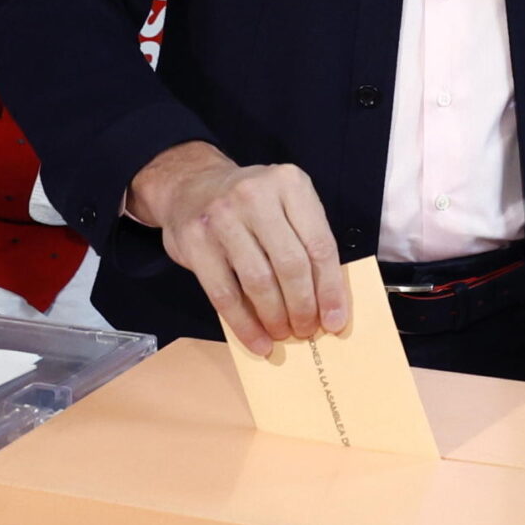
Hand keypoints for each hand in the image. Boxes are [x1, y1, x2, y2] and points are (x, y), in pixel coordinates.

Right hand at [126, 143, 344, 356]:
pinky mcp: (195, 240)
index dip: (330, 289)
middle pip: (290, 264)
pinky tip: (257, 340)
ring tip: (282, 334)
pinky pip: (224, 293)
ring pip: (258, 281)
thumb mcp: (285, 204)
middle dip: (303, 307)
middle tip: (307, 330)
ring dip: (275, 318)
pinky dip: (244, 324)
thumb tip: (327, 304)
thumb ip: (305, 241)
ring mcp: (222, 217)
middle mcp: (255, 195)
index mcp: (290, 183)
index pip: (319, 244)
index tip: (335, 321)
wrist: (190, 185)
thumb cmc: (249, 205)